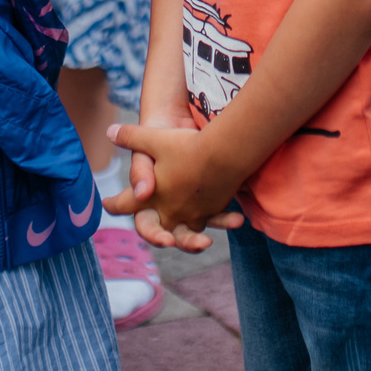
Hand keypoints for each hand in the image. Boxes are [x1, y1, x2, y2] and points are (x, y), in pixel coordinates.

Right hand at [105, 118, 246, 251]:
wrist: (191, 129)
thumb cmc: (166, 138)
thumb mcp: (150, 148)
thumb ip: (140, 169)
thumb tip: (141, 192)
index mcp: (145, 199)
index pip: (132, 213)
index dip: (133, 220)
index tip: (144, 225)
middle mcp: (164, 211)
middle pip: (162, 234)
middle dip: (165, 240)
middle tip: (170, 241)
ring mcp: (187, 212)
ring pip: (189, 235)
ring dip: (195, 242)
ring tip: (205, 242)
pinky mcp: (208, 207)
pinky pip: (217, 220)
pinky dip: (226, 221)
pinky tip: (237, 219)